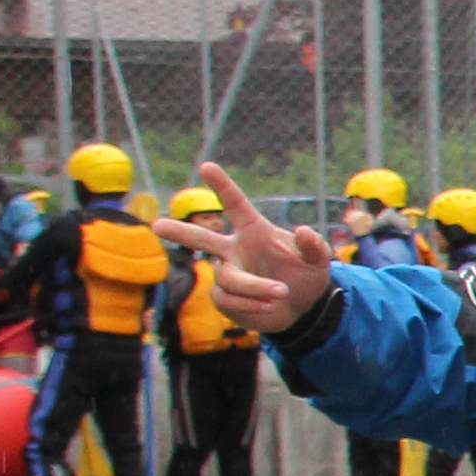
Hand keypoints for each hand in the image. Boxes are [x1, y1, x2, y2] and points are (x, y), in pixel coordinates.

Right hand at [162, 162, 338, 333]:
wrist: (302, 308)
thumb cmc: (305, 275)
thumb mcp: (318, 260)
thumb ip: (314, 245)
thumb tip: (305, 232)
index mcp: (253, 230)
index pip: (235, 205)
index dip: (222, 186)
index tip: (207, 166)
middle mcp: (233, 250)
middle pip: (201, 238)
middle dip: (179, 232)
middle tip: (157, 226)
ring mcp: (226, 274)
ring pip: (228, 279)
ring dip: (255, 287)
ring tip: (281, 292)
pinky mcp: (224, 298)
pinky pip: (229, 300)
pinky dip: (252, 305)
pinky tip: (269, 307)